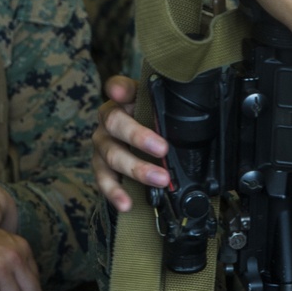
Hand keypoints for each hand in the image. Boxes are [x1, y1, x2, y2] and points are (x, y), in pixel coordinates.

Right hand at [93, 74, 169, 212]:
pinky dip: (115, 193)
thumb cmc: (153, 122)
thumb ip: (169, 108)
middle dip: (139, 137)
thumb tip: (191, 108)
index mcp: (124, 99)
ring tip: (160, 180)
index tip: (120, 93)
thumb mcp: (161, 110)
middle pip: (115, 123)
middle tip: (163, 149)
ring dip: (136, 168)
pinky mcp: (100, 166)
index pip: (120, 87)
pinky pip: (104, 180)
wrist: (139, 142)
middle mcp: (108, 119)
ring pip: (112, 154)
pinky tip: (126, 203)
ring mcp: (102, 143)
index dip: (119, 89)